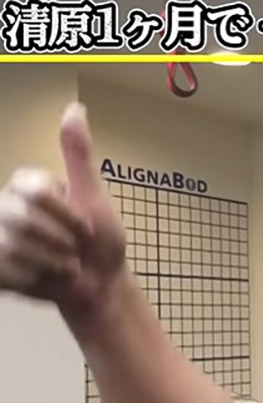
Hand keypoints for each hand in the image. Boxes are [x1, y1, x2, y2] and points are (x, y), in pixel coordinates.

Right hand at [0, 103, 127, 311]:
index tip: (86, 227)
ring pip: (13, 246)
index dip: (67, 215)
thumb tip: (75, 107)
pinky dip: (35, 278)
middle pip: (23, 220)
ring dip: (52, 262)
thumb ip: (78, 155)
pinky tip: (44, 277)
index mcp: (28, 185)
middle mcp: (6, 206)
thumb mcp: (93, 196)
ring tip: (64, 264)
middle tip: (76, 249)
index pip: (35, 192)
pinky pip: (5, 269)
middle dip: (61, 241)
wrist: (99, 284)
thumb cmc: (101, 240)